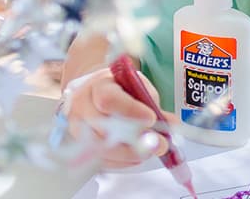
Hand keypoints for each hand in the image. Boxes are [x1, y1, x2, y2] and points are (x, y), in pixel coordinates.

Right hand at [61, 67, 176, 168]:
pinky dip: (122, 162)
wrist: (98, 95)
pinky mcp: (81, 147)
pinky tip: (136, 156)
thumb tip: (171, 124)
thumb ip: (153, 104)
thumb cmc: (120, 90)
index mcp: (99, 86)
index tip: (151, 119)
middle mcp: (83, 107)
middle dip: (134, 139)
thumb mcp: (138, 87)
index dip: (130, 111)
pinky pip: (101, 161)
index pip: (109, 99)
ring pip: (102, 148)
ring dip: (130, 153)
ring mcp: (78, 129)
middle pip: (104, 128)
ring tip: (149, 150)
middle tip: (157, 143)